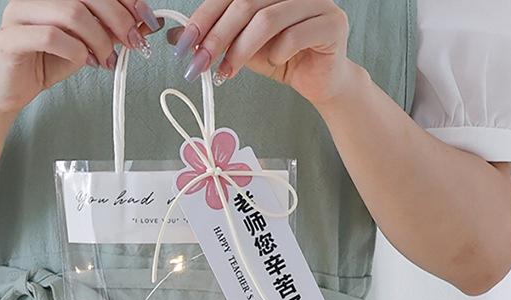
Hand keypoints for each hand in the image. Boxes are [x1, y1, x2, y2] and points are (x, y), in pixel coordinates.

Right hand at [0, 0, 163, 116]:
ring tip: (105, 60)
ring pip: (71, 13)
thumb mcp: (87, 45)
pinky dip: (75, 51)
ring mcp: (20, 12)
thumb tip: (144, 23)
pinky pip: (51, 36)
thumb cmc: (45, 63)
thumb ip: (110, 32)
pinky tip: (84, 62)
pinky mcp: (11, 37)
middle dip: (118, 20)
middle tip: (133, 43)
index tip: (147, 19)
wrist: (9, 91)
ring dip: (98, 40)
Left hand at [167, 0, 351, 107]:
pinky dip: (278, 52)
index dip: (205, 17)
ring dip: (241, 50)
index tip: (185, 43)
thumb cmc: (284, 58)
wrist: (320, 80)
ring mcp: (316, 2)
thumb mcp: (242, 47)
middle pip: (245, 4)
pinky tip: (275, 62)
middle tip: (199, 63)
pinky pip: (295, 36)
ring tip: (226, 73)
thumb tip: (178, 37)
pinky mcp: (331, 23)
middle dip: (217, 37)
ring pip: (267, 20)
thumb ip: (217, 38)